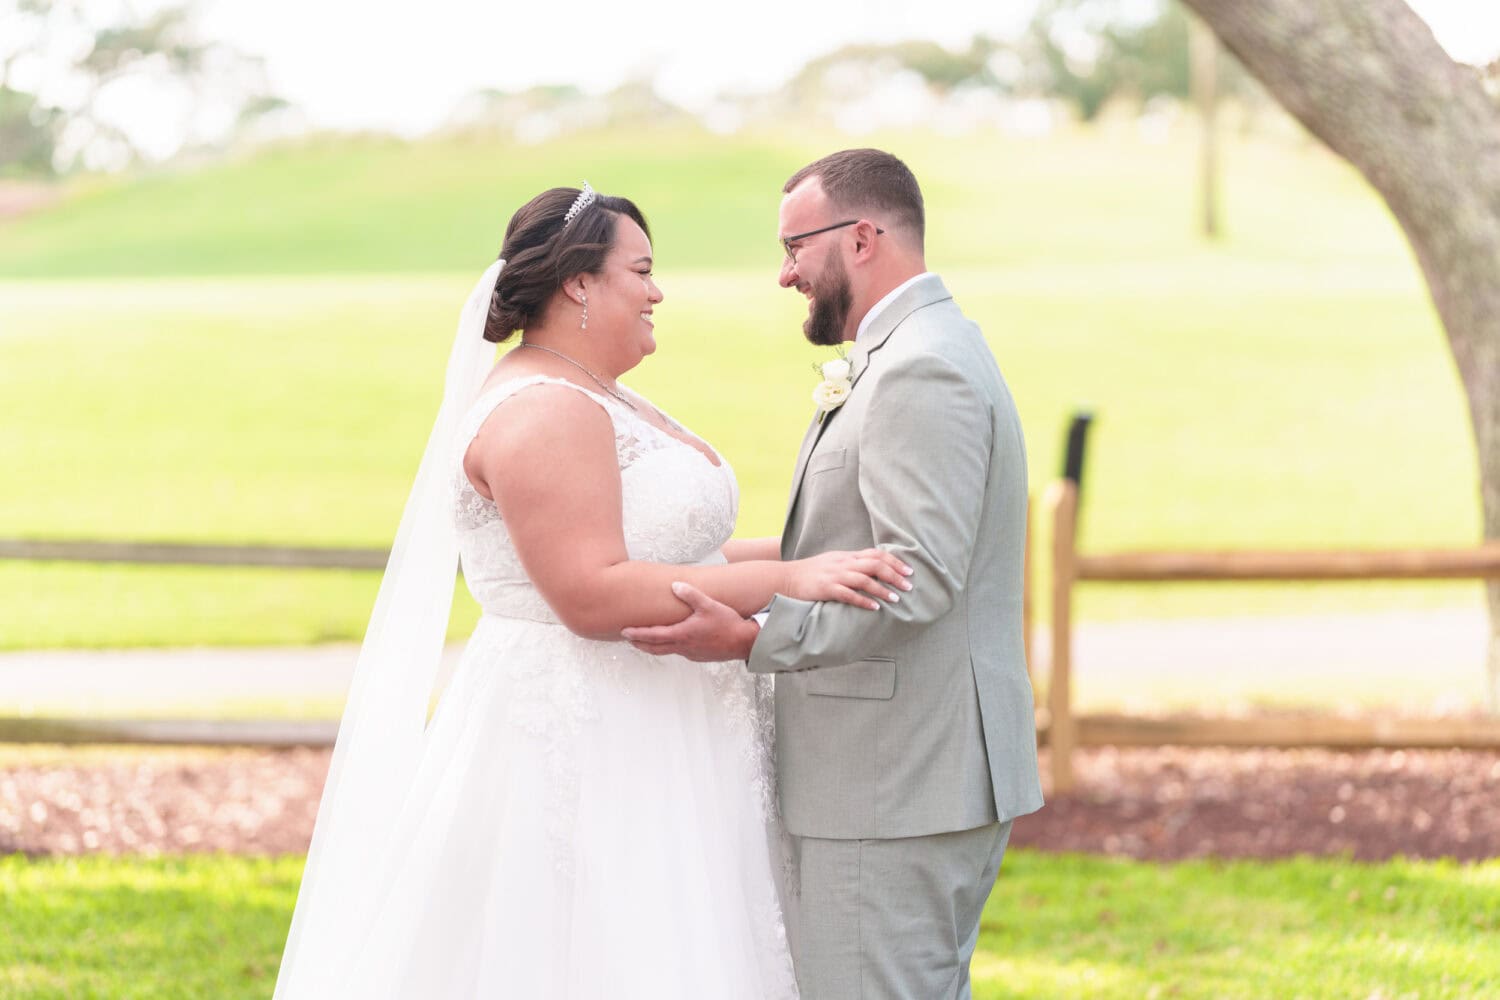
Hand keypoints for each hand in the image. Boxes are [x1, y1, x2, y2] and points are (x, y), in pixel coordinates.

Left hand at [623, 582, 760, 661]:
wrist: (744, 642)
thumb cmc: (727, 623)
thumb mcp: (709, 604)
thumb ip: (690, 595)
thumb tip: (674, 585)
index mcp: (682, 634)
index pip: (653, 636)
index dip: (637, 634)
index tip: (624, 631)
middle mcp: (683, 647)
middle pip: (654, 648)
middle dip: (639, 643)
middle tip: (628, 638)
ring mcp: (690, 653)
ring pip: (666, 651)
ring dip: (652, 646)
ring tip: (643, 641)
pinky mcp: (698, 656)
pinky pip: (678, 652)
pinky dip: (668, 648)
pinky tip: (671, 642)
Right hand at [783, 548, 913, 609]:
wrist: (785, 578)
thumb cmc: (811, 573)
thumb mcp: (834, 563)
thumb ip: (852, 564)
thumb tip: (873, 569)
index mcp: (847, 556)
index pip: (876, 554)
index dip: (895, 562)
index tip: (909, 571)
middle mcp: (843, 564)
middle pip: (875, 564)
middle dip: (895, 575)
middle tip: (909, 586)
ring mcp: (835, 576)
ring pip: (864, 579)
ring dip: (882, 589)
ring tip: (896, 599)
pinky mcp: (826, 589)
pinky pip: (848, 594)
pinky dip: (863, 600)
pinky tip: (875, 607)